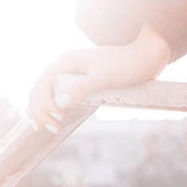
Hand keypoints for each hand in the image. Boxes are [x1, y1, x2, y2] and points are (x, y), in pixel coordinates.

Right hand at [26, 25, 171, 133]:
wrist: (146, 58)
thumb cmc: (127, 65)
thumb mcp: (105, 77)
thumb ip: (82, 88)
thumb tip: (59, 103)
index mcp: (66, 61)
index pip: (42, 84)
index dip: (42, 104)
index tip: (55, 119)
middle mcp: (66, 66)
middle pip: (41, 89)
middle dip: (40, 109)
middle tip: (49, 128)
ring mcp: (74, 74)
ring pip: (49, 93)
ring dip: (45, 109)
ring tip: (49, 127)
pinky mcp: (83, 82)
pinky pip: (62, 94)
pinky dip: (55, 107)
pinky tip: (56, 118)